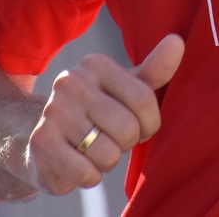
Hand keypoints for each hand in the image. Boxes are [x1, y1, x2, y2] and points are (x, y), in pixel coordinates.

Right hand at [23, 34, 182, 193]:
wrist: (47, 138)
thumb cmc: (99, 111)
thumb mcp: (128, 88)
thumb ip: (155, 70)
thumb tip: (177, 41)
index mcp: (96, 64)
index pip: (144, 100)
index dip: (149, 124)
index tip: (139, 126)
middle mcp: (71, 82)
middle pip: (127, 129)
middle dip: (125, 144)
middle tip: (109, 138)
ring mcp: (53, 112)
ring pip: (107, 155)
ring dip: (106, 162)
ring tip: (91, 149)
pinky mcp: (41, 143)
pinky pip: (86, 174)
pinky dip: (89, 177)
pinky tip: (77, 163)